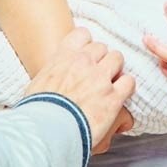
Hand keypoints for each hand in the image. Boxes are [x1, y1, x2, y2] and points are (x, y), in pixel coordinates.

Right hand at [24, 28, 134, 149]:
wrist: (47, 132)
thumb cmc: (37, 112)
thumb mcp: (38, 84)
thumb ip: (53, 73)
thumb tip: (54, 78)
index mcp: (64, 56)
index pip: (82, 34)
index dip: (87, 45)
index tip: (86, 56)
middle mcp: (84, 61)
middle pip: (102, 47)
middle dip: (101, 60)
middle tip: (97, 75)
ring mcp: (100, 78)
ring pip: (117, 58)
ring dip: (115, 69)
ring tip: (110, 83)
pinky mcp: (112, 97)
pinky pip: (129, 82)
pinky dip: (126, 87)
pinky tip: (120, 96)